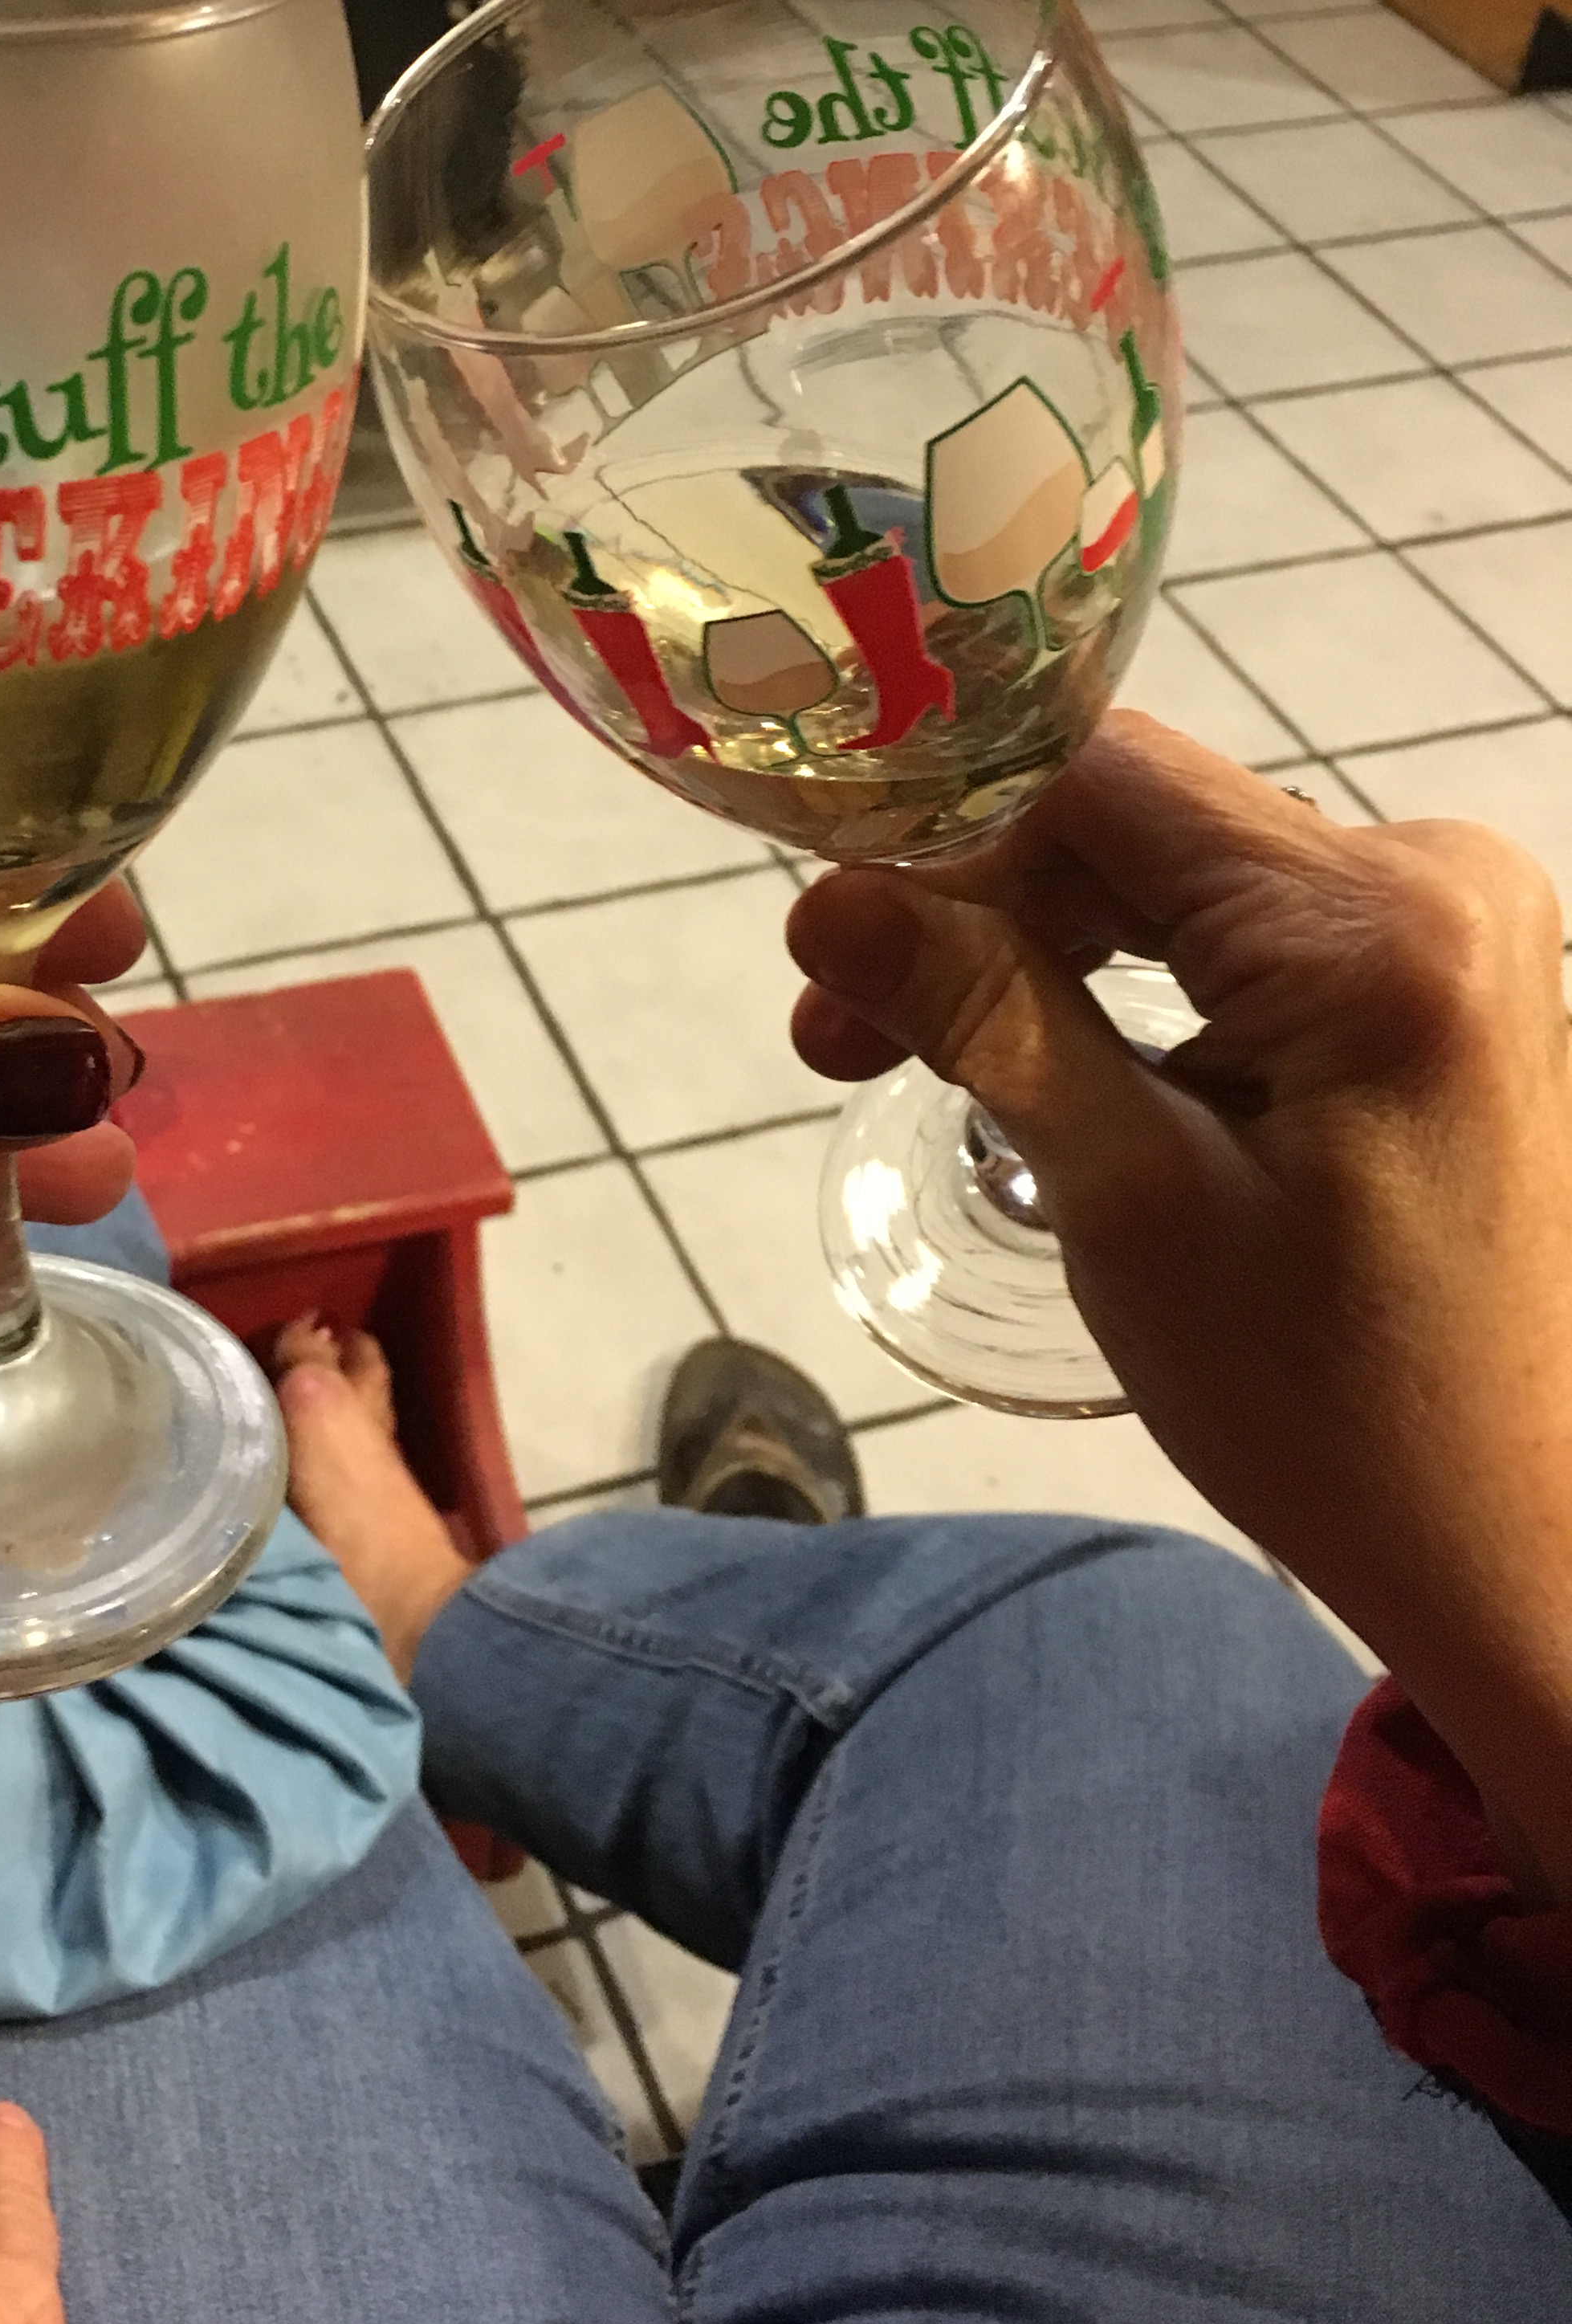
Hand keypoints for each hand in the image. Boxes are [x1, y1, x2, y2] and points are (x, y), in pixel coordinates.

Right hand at [785, 711, 1571, 1895]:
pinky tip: (1051, 1066)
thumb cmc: (1330, 1406)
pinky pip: (1246, 934)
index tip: (822, 933)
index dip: (937, 835)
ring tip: (915, 1060)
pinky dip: (1134, 988)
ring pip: (1179, 880)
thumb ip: (983, 1017)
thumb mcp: (1132, 1204)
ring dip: (1040, 955)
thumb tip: (821, 893)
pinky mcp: (1448, 979)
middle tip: (833, 1033)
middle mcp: (1440, 877)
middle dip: (976, 914)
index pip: (1099, 781)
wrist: (1517, 1542)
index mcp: (1378, 923)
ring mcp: (1457, 925)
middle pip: (1139, 826)